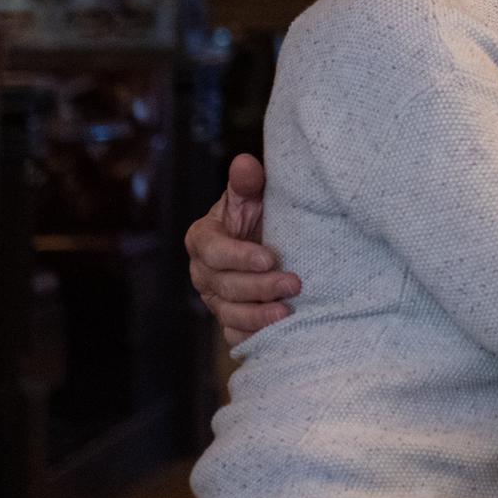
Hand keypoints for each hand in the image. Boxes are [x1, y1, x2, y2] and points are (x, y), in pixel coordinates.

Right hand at [186, 153, 300, 346]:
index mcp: (203, 238)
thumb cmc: (257, 214)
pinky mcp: (228, 319)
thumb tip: (245, 162)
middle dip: (259, 286)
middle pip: (224, 285)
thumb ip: (246, 182)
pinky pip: (234, 334)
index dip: (239, 256)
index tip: (269, 257)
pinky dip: (253, 335)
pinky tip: (276, 333)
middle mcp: (203, 271)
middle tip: (293, 283)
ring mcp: (214, 298)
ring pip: (228, 312)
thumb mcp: (252, 195)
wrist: (266, 240)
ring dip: (258, 315)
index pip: (213, 250)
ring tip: (286, 312)